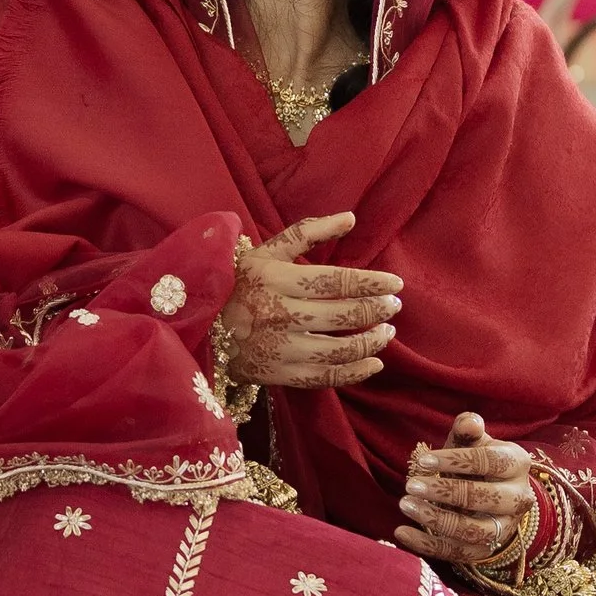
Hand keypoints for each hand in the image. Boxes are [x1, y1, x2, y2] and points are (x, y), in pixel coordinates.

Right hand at [216, 210, 401, 392]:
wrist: (199, 324)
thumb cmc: (238, 281)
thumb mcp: (266, 250)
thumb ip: (307, 232)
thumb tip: (350, 218)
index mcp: (278, 279)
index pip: (337, 281)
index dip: (371, 283)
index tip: (396, 284)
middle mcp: (282, 314)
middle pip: (343, 315)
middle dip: (376, 310)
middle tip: (394, 306)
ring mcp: (282, 348)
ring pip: (339, 349)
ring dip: (371, 341)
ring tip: (387, 332)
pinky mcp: (281, 374)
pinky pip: (325, 377)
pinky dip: (354, 372)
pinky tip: (373, 363)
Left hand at [394, 413, 536, 569]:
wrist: (492, 495)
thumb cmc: (476, 462)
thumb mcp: (473, 442)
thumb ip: (468, 430)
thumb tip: (469, 422)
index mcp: (516, 464)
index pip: (488, 462)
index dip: (454, 461)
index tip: (422, 461)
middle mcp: (517, 499)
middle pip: (483, 499)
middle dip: (445, 492)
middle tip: (410, 485)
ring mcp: (504, 528)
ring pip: (473, 531)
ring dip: (436, 520)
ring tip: (405, 505)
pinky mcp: (485, 551)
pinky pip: (457, 553)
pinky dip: (427, 545)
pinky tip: (401, 531)